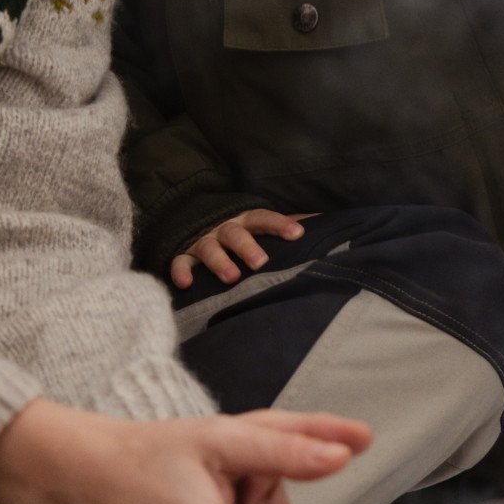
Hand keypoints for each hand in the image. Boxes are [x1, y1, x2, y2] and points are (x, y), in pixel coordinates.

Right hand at [172, 210, 310, 289]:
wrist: (196, 218)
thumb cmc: (240, 228)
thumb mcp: (261, 224)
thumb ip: (288, 225)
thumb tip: (324, 223)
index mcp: (246, 220)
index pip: (264, 218)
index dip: (280, 224)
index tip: (298, 234)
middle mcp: (224, 228)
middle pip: (235, 234)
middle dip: (247, 247)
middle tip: (261, 262)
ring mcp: (203, 240)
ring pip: (209, 248)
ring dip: (219, 261)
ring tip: (231, 278)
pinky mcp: (184, 253)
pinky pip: (179, 261)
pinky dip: (180, 271)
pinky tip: (186, 284)